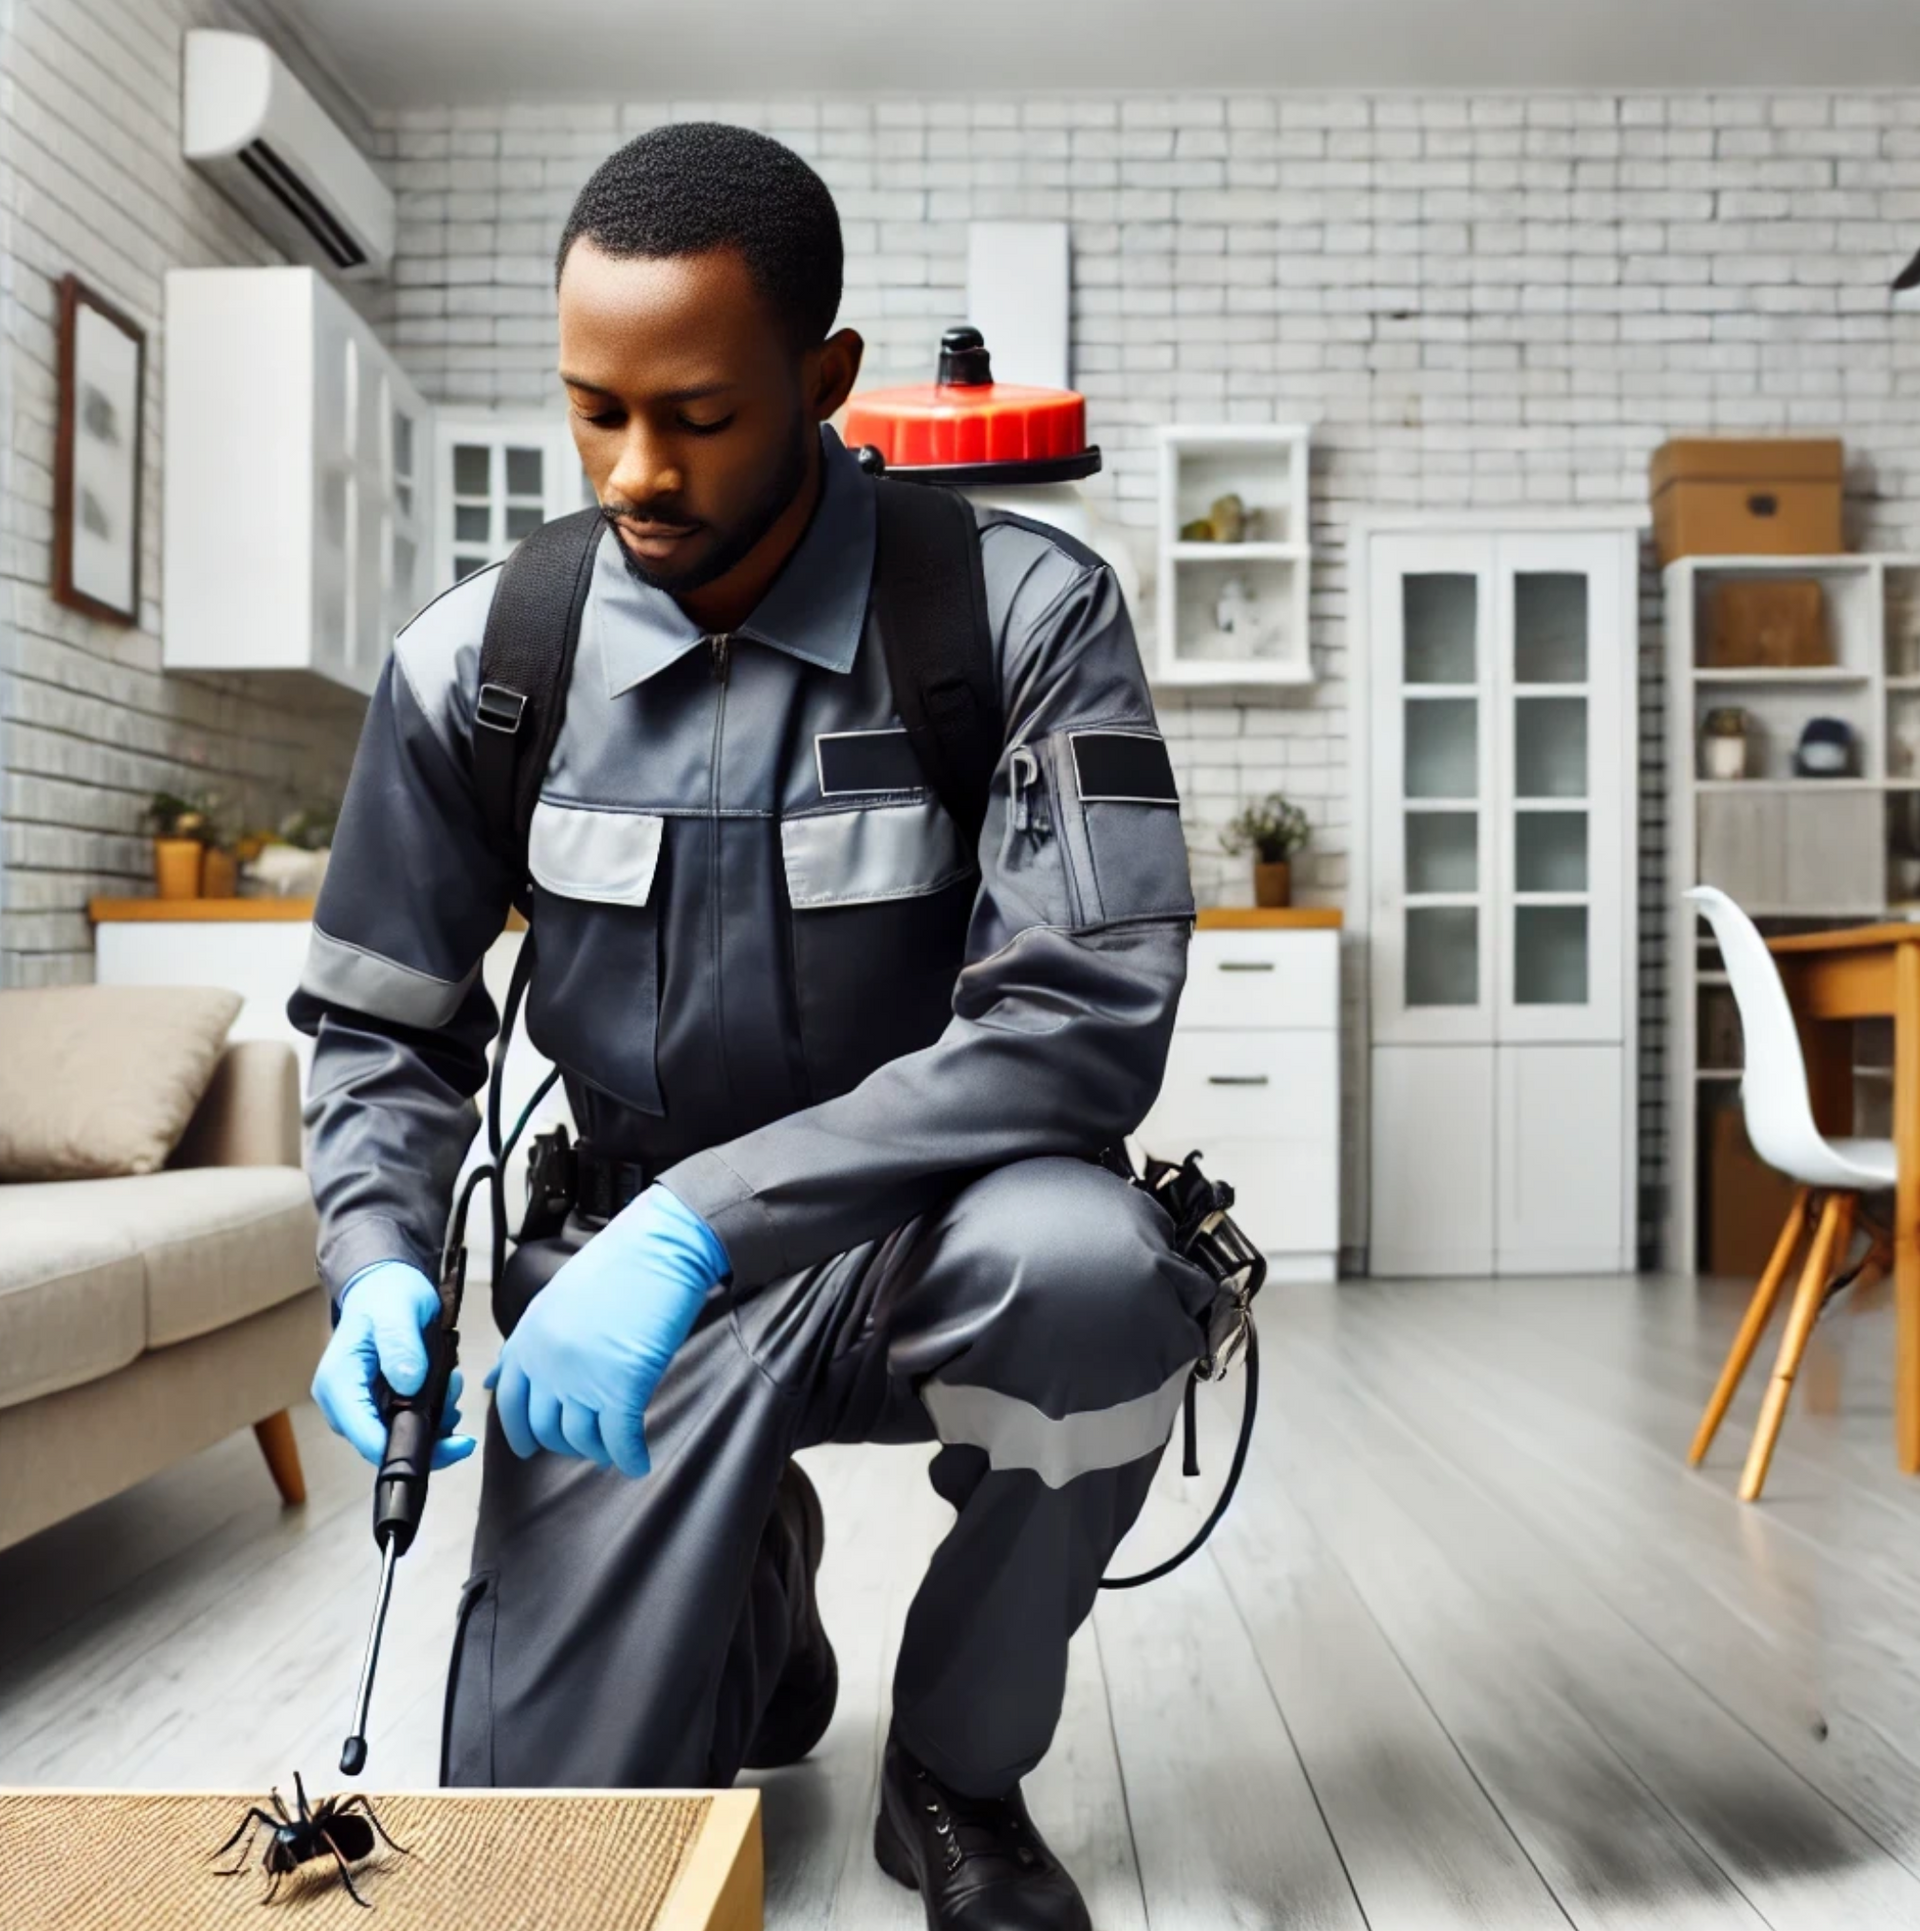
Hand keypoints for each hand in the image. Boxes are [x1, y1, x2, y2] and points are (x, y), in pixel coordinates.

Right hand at [312, 1259, 473, 1470]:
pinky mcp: (377, 1404)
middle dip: (428, 1434)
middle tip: (457, 1405)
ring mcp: (360, 1405)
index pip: (366, 1438)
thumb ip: (400, 1345)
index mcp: (338, 1384)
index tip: (445, 1445)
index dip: (404, 1450)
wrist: (384, 1286)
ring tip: (452, 1386)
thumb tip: (409, 1383)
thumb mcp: (397, 1311)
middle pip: (384, 1444)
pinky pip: (406, 1423)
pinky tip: (446, 1391)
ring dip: (434, 1422)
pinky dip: (432, 1414)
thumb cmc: (386, 1295)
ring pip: (399, 1436)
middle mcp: (343, 1402)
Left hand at [484, 1185, 727, 1476]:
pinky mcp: (624, 1388)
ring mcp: (584, 1379)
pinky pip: (621, 1440)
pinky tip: (639, 1461)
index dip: (520, 1432)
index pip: (509, 1403)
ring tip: (614, 1448)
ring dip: (598, 1451)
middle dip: (565, 1444)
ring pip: (582, 1439)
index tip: (530, 1446)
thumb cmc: (616, 1264)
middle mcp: (549, 1365)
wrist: (660, 1247)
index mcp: (529, 1340)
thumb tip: (494, 1378)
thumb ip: (527, 1342)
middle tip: (584, 1444)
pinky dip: (631, 1457)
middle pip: (547, 1428)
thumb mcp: (555, 1299)